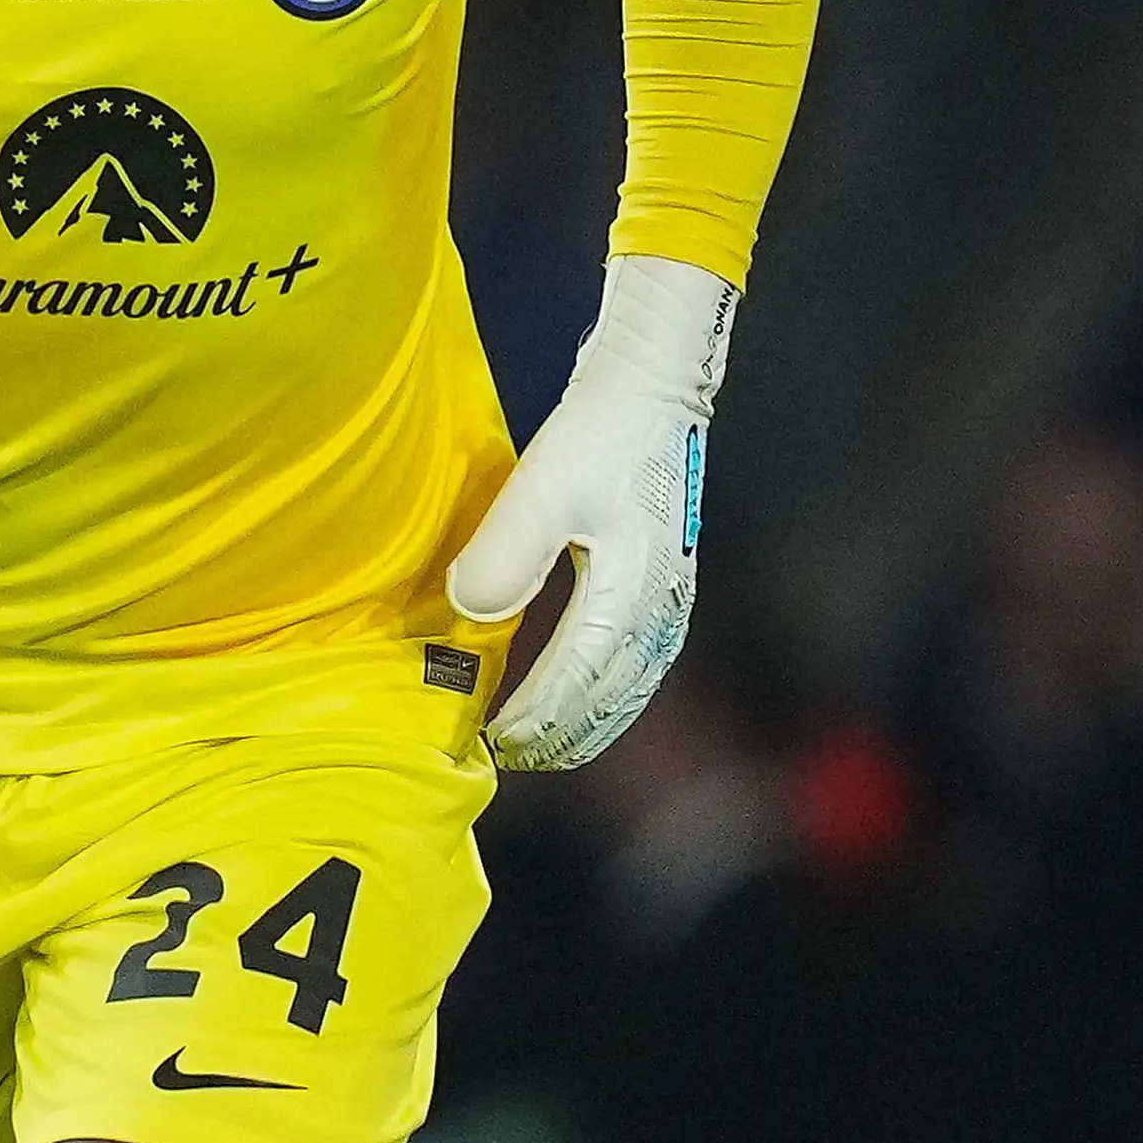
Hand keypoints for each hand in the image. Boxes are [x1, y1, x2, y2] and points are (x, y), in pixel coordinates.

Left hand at [445, 255, 735, 769]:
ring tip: (544, 745)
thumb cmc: (598, 433)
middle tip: (509, 759)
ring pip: (630, 686)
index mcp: (630, 595)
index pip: (576, 682)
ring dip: (588, 721)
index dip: (533, 719)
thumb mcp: (540, 490)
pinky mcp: (665, 578)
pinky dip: (609, 692)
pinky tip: (585, 695)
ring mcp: (671, 596)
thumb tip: (470, 614)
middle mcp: (660, 607)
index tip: (491, 740)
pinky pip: (639, 661)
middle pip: (610, 697)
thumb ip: (504, 556)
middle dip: (561, 734)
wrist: (654, 383)